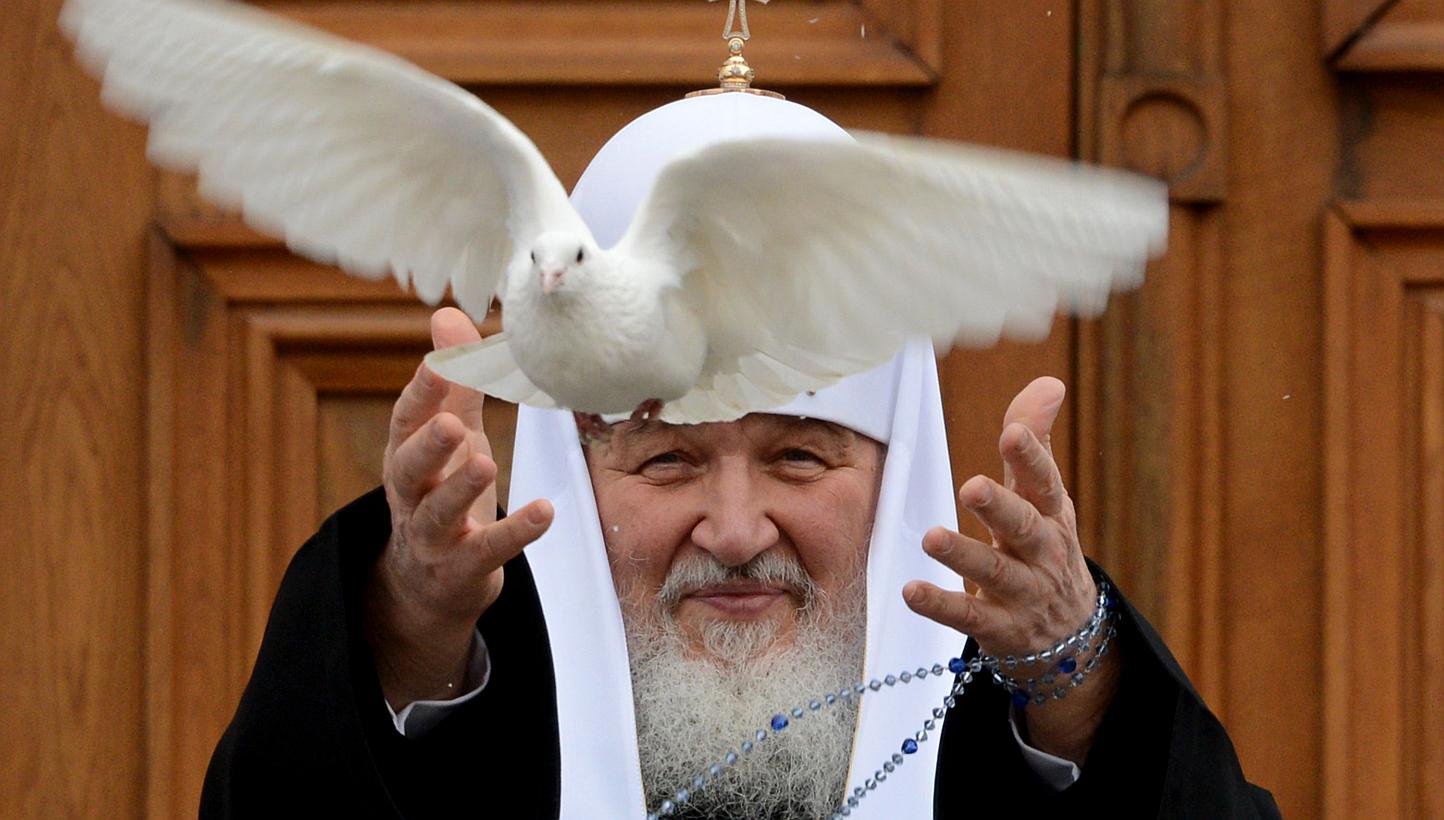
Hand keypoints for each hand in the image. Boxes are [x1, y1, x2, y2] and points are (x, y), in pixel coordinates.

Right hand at [366, 307, 553, 707]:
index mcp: (405, 456)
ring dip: (460, 489)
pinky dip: (514, 533)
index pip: (406, 420)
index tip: (441, 361)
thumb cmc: (442, 493)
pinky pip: (486, 552)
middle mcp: (411, 496)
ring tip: (485, 463)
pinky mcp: (460, 569)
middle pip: (409, 469)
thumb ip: (452, 384)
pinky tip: (543, 512)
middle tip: (452, 423)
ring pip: (437, 514)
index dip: (422, 392)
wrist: (427, 586)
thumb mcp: (448, 439)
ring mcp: (432, 537)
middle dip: (428, 444)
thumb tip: (447, 314)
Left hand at [903, 377, 1118, 763]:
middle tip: (972, 486)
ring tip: (931, 537)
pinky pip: (967, 615)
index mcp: (1051, 515)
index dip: (1030, 457)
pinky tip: (911, 591)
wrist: (1071, 636)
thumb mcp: (1045, 497)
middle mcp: (1041, 553)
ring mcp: (1021, 593)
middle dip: (1000, 507)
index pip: (1043, 482)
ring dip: (963, 554)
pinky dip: (940, 604)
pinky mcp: (998, 626)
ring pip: (994, 572)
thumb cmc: (1046, 546)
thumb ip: (1035, 441)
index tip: (1012, 432)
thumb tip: (1050, 381)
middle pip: (1024, 527)